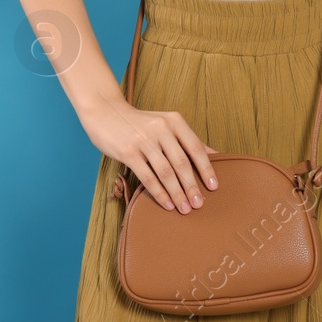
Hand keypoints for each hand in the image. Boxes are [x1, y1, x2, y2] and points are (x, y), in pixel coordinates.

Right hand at [83, 93, 218, 213]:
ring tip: (185, 208)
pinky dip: (159, 193)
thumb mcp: (166, 123)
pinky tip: (166, 204)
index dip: (206, 169)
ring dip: (177, 193)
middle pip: (182, 163)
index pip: (195, 148)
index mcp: (174, 121)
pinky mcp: (128, 152)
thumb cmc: (140, 123)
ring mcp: (144, 140)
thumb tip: (215, 155)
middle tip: (199, 204)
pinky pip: (147, 177)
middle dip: (192, 186)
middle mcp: (161, 128)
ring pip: (166, 173)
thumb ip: (187, 139)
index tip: (214, 187)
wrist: (106, 113)